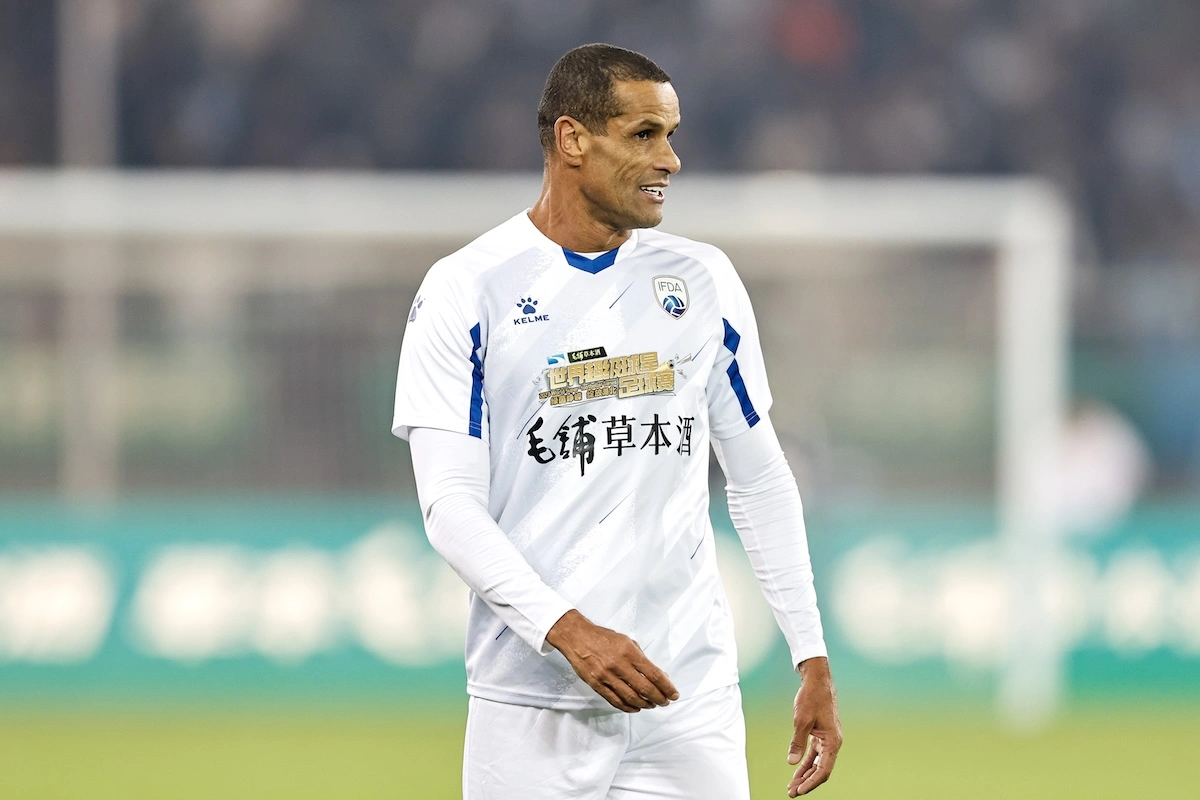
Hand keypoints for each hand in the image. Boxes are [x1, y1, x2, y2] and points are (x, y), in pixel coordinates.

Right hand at [545, 609, 679, 712]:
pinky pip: (616, 701)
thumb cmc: (603, 638)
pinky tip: (636, 707)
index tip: (674, 694)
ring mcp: (607, 677)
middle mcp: (619, 666)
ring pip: (631, 698)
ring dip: (645, 704)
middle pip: (645, 689)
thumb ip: (642, 658)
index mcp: (629, 652)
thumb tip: (658, 675)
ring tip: (652, 704)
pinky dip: (628, 707)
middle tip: (665, 702)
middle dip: (659, 698)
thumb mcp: (627, 641)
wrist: (577, 637)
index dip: (667, 687)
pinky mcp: (597, 685)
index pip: (654, 675)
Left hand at [786, 657, 841, 795]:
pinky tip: (796, 770)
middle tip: (791, 792)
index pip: (823, 770)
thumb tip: (792, 762)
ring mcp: (827, 740)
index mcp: (833, 742)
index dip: (811, 783)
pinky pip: (814, 754)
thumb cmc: (812, 698)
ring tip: (792, 785)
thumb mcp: (802, 720)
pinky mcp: (821, 735)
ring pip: (817, 763)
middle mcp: (833, 743)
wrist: (817, 681)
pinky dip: (806, 763)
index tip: (799, 791)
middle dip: (806, 782)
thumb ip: (797, 742)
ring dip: (805, 774)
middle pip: (820, 770)